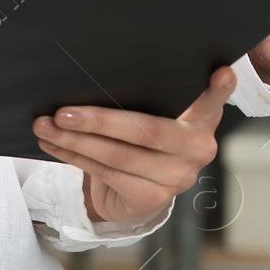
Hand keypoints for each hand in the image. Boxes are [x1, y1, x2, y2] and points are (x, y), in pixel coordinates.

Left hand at [32, 67, 235, 226]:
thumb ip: (149, 100)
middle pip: (145, 130)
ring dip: (75, 140)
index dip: (220, 89)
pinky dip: (75, 157)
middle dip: (99, 120)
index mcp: (203, 121)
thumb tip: (100, 74)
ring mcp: (178, 177)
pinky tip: (56, 145)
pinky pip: (106, 173)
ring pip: (117, 155)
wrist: (137, 192)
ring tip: (46, 126)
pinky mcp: (153, 198)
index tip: (223, 72)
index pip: (214, 102)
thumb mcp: (155, 117)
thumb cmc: (144, 141)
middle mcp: (198, 149)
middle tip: (63, 112)